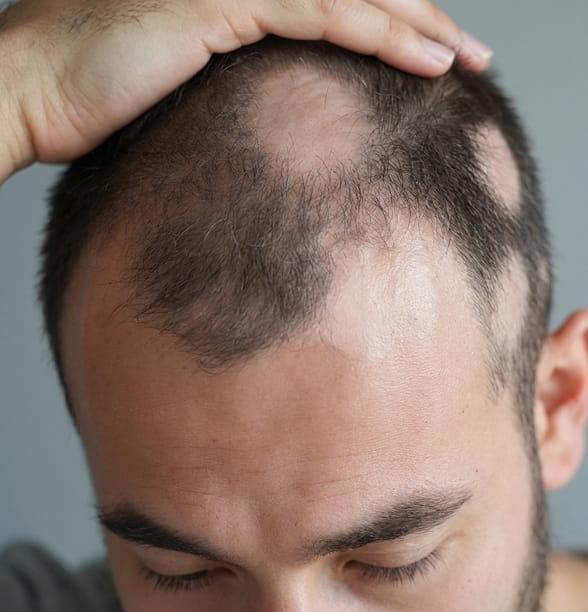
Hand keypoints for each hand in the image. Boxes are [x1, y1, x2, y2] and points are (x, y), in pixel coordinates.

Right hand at [0, 0, 491, 179]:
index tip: (431, 60)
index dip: (389, 26)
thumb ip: (235, 101)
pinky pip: (319, 12)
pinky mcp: (220, 3)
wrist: (33, 88)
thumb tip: (271, 137)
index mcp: (238, 3)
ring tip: (468, 61)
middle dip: (422, 20)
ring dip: (418, 26)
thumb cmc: (95, 104)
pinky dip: (377, 33)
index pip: (332, 4)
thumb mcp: (182, 100)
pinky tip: (425, 60)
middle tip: (473, 55)